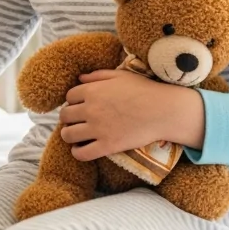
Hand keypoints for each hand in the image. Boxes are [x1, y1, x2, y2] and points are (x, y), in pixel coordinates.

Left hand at [59, 69, 204, 160]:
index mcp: (92, 91)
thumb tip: (79, 78)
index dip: (73, 101)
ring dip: (69, 134)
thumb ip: (98, 75)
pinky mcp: (107, 146)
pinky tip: (81, 149)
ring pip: (67, 135)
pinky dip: (77, 152)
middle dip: (68, 118)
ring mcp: (98, 129)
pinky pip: (81, 153)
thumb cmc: (144, 90)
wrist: (164, 111)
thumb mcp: (120, 75)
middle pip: (65, 116)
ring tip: (76, 135)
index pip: (69, 97)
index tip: (80, 105)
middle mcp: (91, 109)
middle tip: (77, 121)